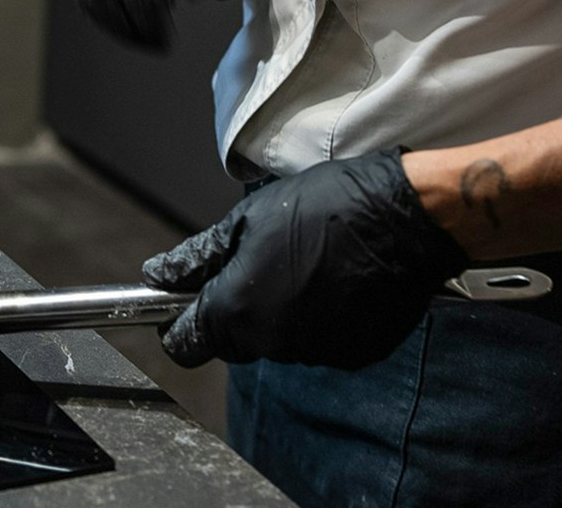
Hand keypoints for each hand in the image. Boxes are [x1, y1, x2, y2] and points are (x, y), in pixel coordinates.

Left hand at [142, 149, 468, 368]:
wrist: (405, 217)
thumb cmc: (325, 207)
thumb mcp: (246, 220)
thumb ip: (196, 257)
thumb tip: (157, 275)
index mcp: (236, 310)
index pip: (184, 345)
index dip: (177, 322)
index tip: (182, 302)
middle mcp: (272, 342)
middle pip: (232, 342)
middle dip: (232, 311)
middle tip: (254, 263)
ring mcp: (315, 352)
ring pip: (276, 341)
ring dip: (278, 312)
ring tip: (303, 262)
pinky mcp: (353, 354)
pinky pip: (318, 342)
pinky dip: (317, 318)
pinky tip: (334, 280)